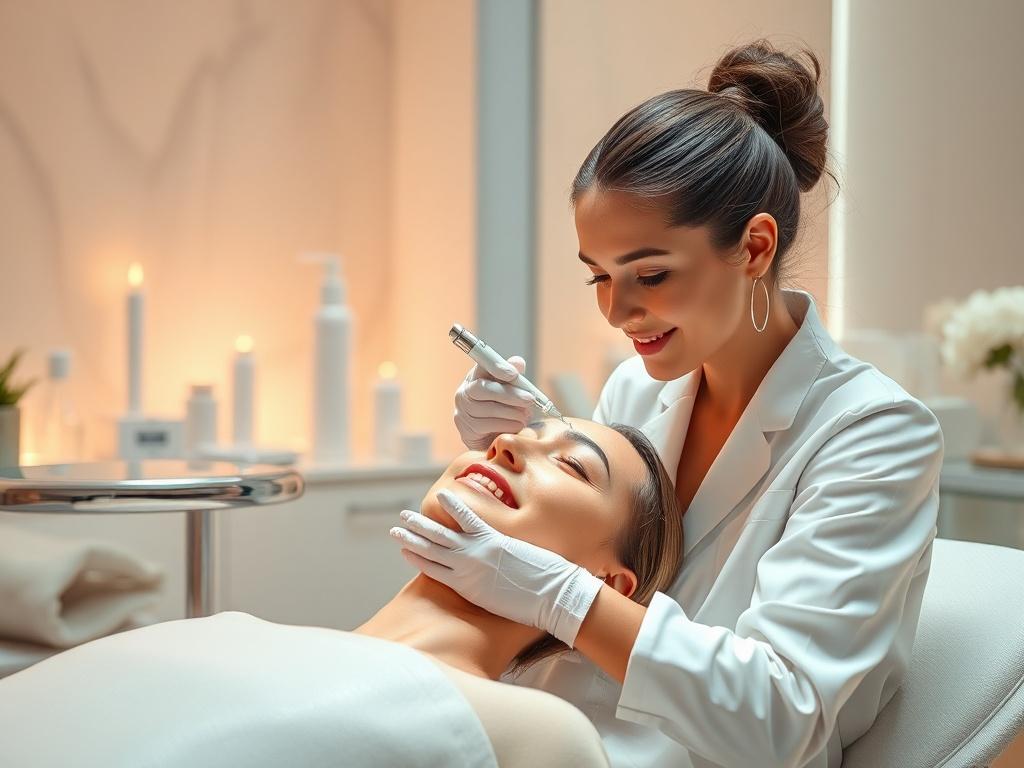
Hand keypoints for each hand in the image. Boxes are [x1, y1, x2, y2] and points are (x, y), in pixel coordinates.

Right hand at [391, 489, 603, 646]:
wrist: (552, 600)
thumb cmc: (531, 606)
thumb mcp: (498, 602)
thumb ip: (483, 588)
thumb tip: (481, 581)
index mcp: (465, 587)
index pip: (433, 570)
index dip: (417, 559)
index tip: (404, 551)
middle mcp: (464, 571)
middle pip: (430, 552)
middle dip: (410, 541)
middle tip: (395, 531)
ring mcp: (476, 554)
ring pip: (440, 537)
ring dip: (421, 525)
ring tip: (405, 517)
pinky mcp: (491, 541)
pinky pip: (468, 520)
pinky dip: (454, 507)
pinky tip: (442, 495)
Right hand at [453, 356, 535, 449]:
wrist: (493, 437)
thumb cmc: (504, 408)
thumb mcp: (511, 390)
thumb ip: (514, 377)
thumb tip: (518, 362)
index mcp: (476, 376)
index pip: (481, 366)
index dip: (496, 367)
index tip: (513, 373)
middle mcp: (465, 392)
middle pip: (483, 389)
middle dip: (509, 394)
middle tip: (530, 399)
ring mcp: (463, 411)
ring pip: (488, 409)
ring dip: (511, 412)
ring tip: (526, 415)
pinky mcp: (467, 430)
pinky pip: (488, 425)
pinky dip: (507, 424)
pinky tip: (518, 425)